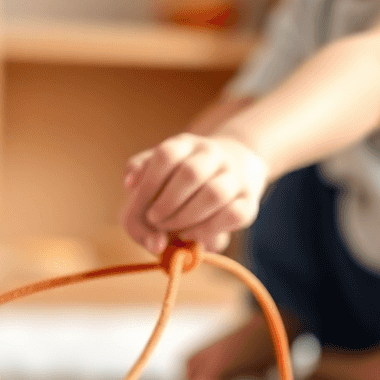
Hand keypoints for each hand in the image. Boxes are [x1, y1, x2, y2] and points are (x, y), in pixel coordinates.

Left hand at [120, 133, 267, 255]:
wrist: (235, 167)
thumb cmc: (182, 176)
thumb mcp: (159, 167)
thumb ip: (138, 176)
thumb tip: (130, 185)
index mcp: (186, 144)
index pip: (166, 155)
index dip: (149, 183)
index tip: (141, 205)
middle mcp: (213, 155)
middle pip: (190, 174)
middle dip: (167, 204)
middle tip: (155, 220)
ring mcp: (235, 176)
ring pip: (214, 194)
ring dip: (186, 217)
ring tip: (173, 228)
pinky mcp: (249, 201)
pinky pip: (232, 215)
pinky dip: (207, 229)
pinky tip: (192, 234)